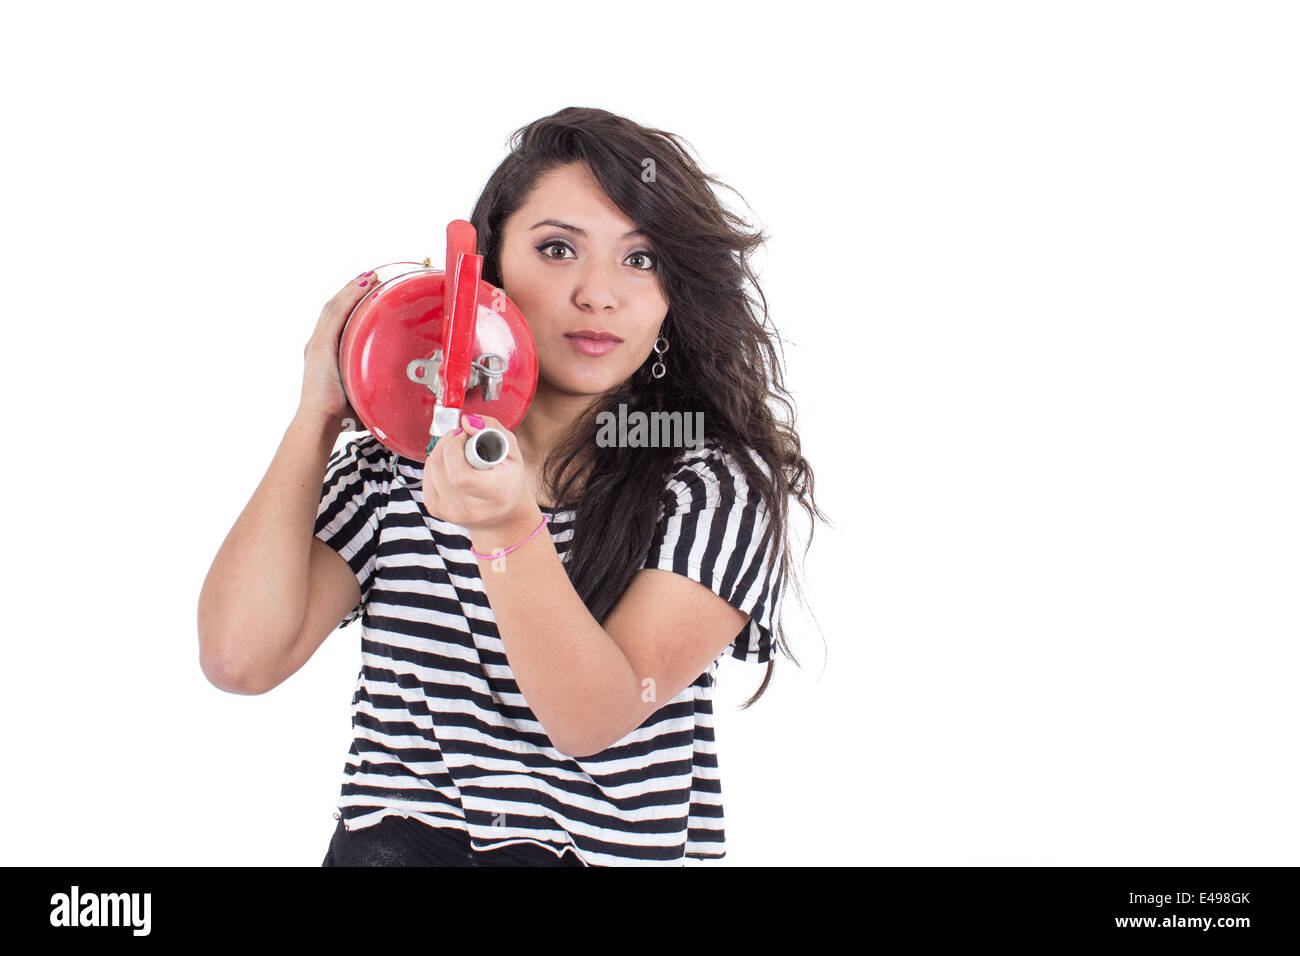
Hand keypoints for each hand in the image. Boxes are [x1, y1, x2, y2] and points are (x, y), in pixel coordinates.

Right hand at [297, 270, 375, 429]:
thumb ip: (376, 387)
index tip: (368, 291)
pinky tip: (363, 286)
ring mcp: (318, 344)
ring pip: (336, 307)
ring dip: (353, 289)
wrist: (321, 421)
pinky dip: (350, 297)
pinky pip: (337, 315)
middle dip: (353, 290)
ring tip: (371, 277)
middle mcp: (318, 344)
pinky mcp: (321, 346)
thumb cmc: (340, 415)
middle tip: (372, 277)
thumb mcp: (361, 394)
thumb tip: (401, 395)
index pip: (338, 320)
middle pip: (336, 308)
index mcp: (325, 353)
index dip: (351, 302)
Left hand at [422, 413, 533, 534]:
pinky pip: (427, 475)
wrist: (502, 516)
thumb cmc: (509, 483)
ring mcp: (450, 511)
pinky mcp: (435, 509)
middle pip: (441, 465)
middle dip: (449, 442)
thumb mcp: (512, 452)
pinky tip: (451, 463)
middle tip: (463, 437)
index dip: (457, 445)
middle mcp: (470, 508)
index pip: (460, 473)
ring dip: (441, 449)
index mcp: (494, 495)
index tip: (468, 435)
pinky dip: (436, 462)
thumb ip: (492, 430)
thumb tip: (466, 421)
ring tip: (459, 449)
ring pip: (431, 467)